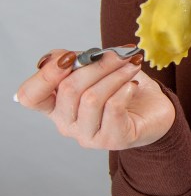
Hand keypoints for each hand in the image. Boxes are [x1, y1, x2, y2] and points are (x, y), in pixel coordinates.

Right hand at [14, 49, 174, 149]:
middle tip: (118, 55)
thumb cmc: (123, 87)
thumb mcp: (97, 68)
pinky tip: (133, 85)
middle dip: (95, 66)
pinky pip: (113, 109)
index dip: (45, 75)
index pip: (29, 96)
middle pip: (68, 90)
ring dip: (114, 75)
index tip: (70, 57)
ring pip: (91, 98)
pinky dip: (124, 90)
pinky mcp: (112, 140)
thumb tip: (61, 57)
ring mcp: (87, 135)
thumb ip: (75, 61)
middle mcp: (66, 123)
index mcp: (55, 105)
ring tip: (131, 66)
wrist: (156, 109)